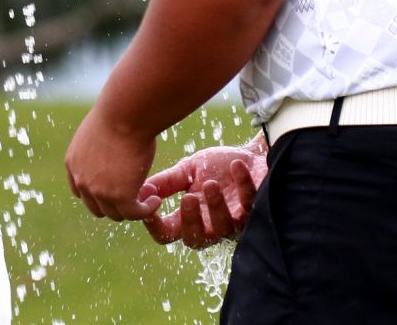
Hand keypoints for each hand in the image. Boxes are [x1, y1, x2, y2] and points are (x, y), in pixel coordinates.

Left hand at [64, 106, 159, 220]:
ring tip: (148, 197)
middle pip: (98, 207)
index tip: (116, 189)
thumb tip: (109, 152)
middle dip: (115, 204)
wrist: (125, 113)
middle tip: (135, 195)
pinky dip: (146, 209)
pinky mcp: (120, 196)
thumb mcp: (97, 133)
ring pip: (117, 214)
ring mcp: (98, 191)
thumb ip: (98, 149)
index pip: (81, 192)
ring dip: (133, 208)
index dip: (99, 195)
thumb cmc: (118, 114)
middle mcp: (81, 180)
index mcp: (73, 164)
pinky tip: (155, 200)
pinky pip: (134, 213)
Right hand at [140, 144, 266, 248]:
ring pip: (224, 228)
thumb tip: (140, 189)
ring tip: (211, 183)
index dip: (156, 226)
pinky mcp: (256, 210)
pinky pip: (249, 204)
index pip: (168, 234)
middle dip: (190, 222)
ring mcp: (235, 221)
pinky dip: (242, 184)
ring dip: (216, 206)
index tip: (150, 204)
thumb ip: (167, 182)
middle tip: (186, 198)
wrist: (251, 155)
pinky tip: (236, 166)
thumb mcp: (188, 170)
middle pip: (195, 241)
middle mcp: (211, 225)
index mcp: (191, 216)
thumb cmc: (218, 167)